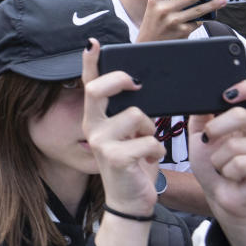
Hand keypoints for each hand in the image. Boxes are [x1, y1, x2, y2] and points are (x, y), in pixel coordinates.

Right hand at [82, 39, 162, 216]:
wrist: (130, 202)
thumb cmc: (132, 164)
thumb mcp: (128, 135)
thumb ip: (128, 112)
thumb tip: (140, 87)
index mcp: (95, 119)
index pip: (88, 85)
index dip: (89, 63)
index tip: (92, 43)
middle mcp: (92, 127)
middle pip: (98, 89)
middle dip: (119, 80)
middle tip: (137, 85)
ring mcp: (100, 142)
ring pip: (135, 115)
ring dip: (151, 129)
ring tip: (146, 145)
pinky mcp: (115, 157)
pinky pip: (149, 140)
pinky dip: (157, 150)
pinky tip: (149, 160)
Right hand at [137, 0, 224, 41]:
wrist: (149, 45)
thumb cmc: (155, 23)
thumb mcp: (155, 9)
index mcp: (155, 0)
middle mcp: (163, 10)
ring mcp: (173, 21)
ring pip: (198, 10)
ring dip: (212, 5)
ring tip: (222, 1)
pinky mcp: (182, 31)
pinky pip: (196, 22)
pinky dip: (201, 20)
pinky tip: (205, 17)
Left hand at [188, 80, 245, 245]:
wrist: (221, 195)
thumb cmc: (215, 164)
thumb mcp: (202, 133)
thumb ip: (203, 112)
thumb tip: (200, 93)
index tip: (228, 94)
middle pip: (242, 116)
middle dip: (216, 128)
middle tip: (210, 138)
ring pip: (235, 144)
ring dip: (219, 157)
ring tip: (224, 164)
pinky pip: (240, 163)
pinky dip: (227, 170)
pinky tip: (232, 175)